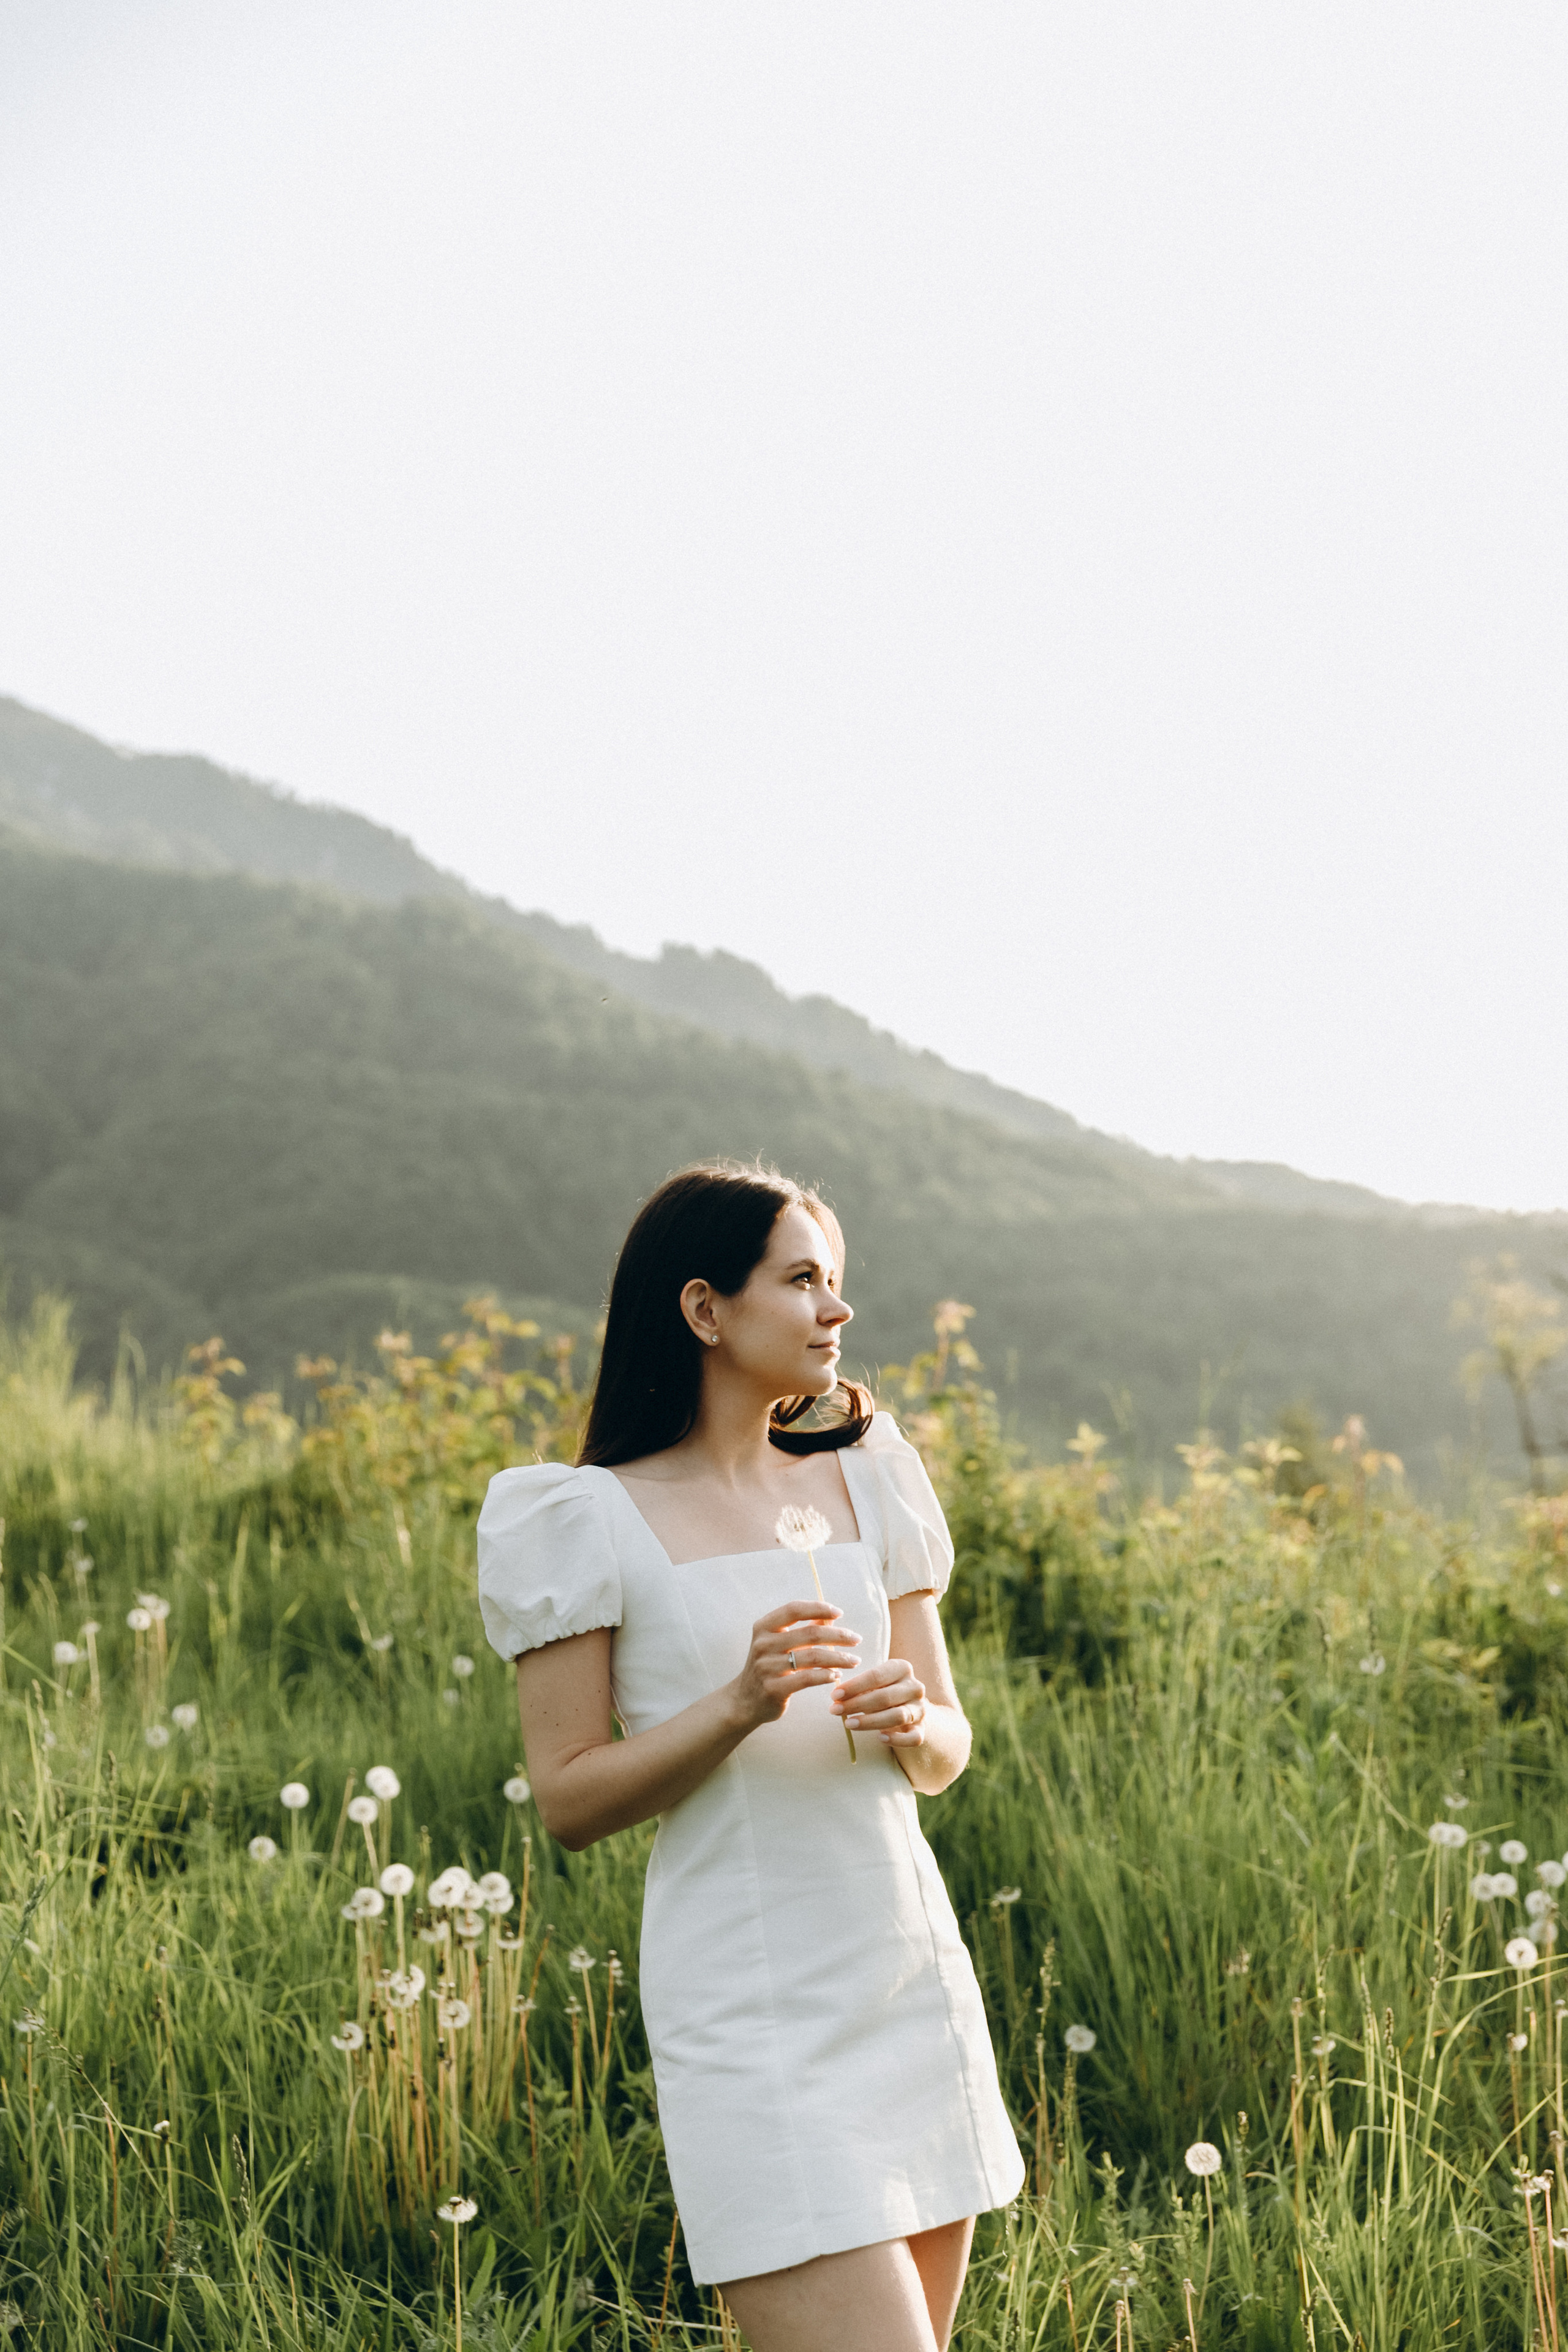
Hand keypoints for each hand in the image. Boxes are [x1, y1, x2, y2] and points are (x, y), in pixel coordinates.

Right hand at [729, 1601, 860, 1732]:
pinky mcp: (774, 1688)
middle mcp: (763, 1644)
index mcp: (764, 1627)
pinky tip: (836, 1676)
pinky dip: (826, 1676)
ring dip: (839, 1658)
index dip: (818, 1608)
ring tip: (854, 1661)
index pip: (794, 1609)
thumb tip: (830, 1617)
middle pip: (810, 1633)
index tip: (840, 1613)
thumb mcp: (778, 1643)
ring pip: (813, 1657)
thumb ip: (801, 1629)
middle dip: (838, 1635)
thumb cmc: (768, 1667)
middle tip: (856, 1639)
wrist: (744, 1700)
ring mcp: (767, 1667)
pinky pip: (807, 1679)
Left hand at [831, 1656, 926, 1747]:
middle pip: (884, 1697)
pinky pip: (913, 1738)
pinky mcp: (922, 1729)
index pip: (876, 1676)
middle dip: (856, 1704)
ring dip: (870, 1722)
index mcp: (903, 1668)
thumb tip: (837, 1696)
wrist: (909, 1707)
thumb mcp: (874, 1684)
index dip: (854, 1686)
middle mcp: (915, 1687)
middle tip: (835, 1710)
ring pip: (896, 1716)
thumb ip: (859, 1688)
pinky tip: (880, 1738)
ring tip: (849, 1724)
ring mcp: (920, 1709)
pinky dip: (897, 1739)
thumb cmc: (884, 1691)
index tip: (835, 1695)